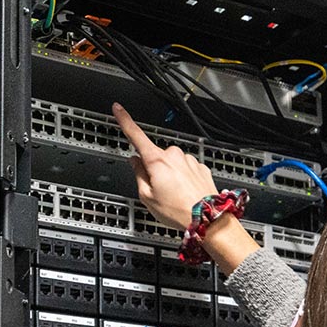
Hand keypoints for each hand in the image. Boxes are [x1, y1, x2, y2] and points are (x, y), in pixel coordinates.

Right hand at [112, 103, 259, 271]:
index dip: (125, 120)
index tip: (118, 109)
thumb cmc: (178, 211)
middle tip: (158, 191)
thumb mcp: (147, 197)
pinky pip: (186, 169)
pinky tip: (185, 193)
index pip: (136, 135)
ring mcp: (189, 160)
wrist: (207, 218)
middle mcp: (174, 155)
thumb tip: (135, 162)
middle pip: (156, 156)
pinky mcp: (200, 167)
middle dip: (154, 169)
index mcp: (157, 160)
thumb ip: (138, 175)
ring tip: (174, 196)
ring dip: (170, 175)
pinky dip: (183, 179)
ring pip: (172, 163)